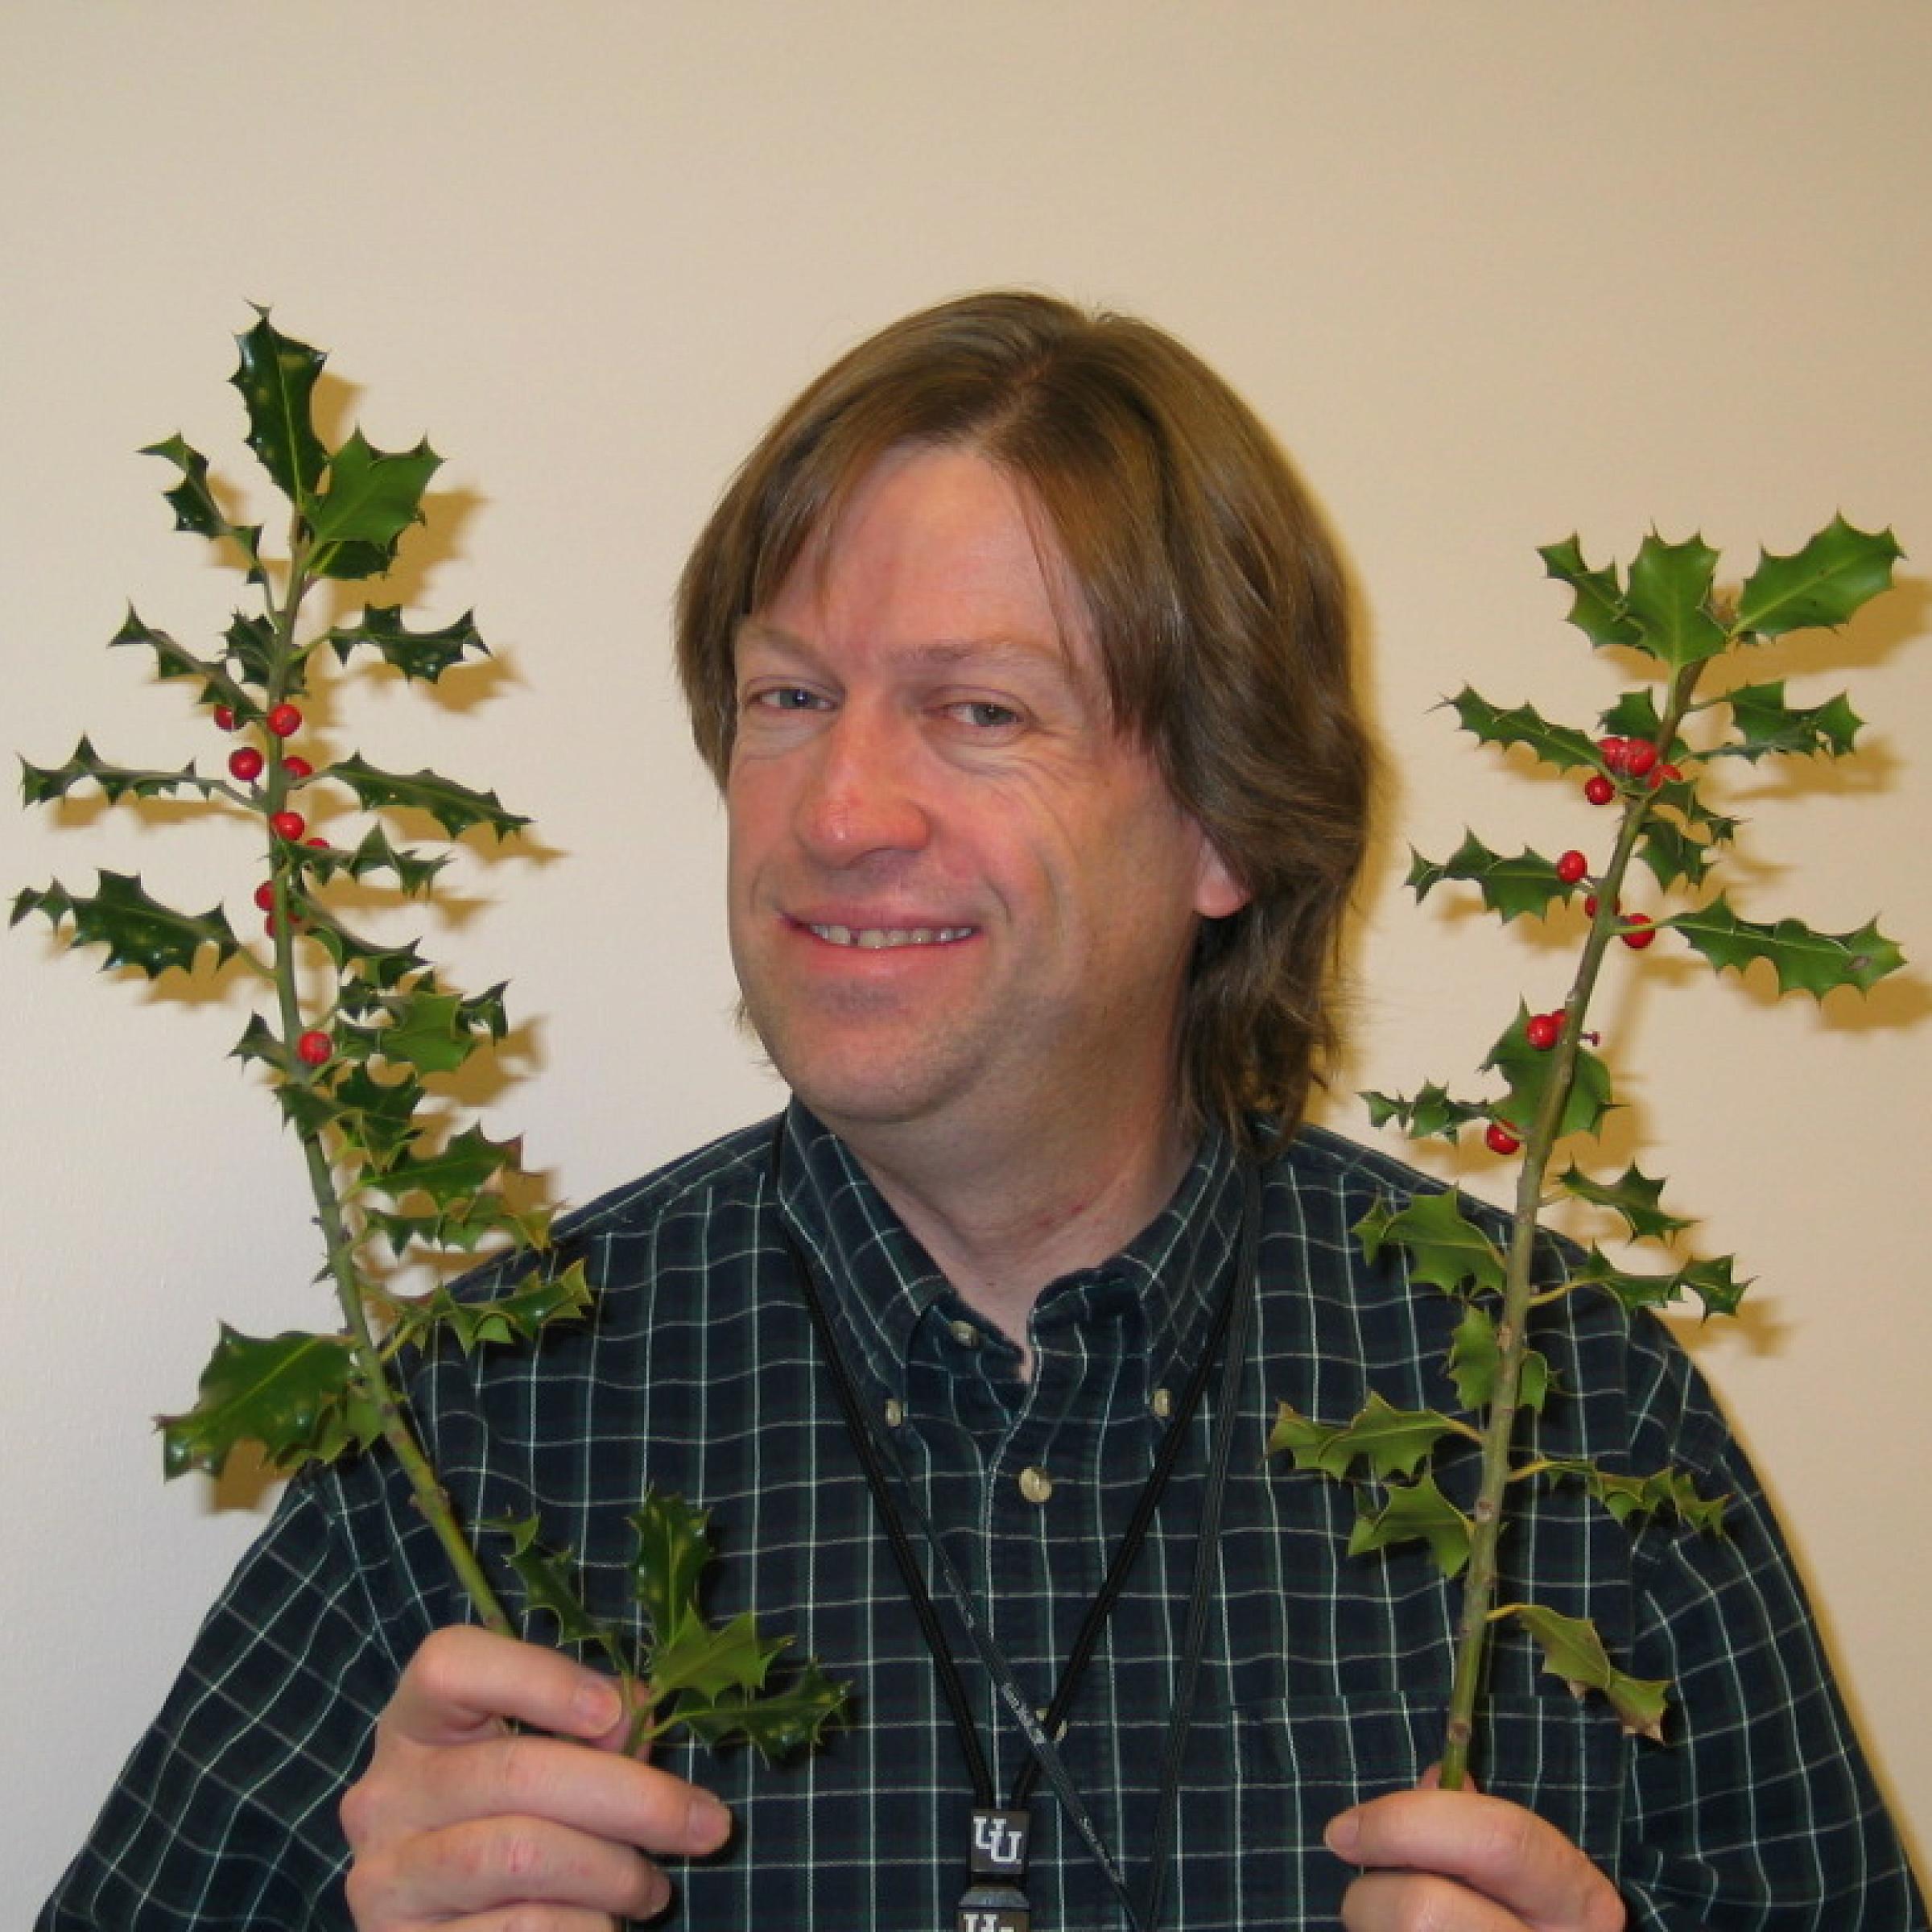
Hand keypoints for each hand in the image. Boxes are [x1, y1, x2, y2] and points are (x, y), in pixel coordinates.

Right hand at [340, 1625, 732, 1930]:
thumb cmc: (522, 1829)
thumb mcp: (549, 1766)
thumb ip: (592, 1732)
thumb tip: (637, 1712)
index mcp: (417, 1725)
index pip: (450, 1665)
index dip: (539, 1678)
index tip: (619, 1711)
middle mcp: (384, 1795)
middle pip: (515, 1771)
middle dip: (633, 1798)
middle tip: (709, 1824)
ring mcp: (385, 1877)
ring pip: (518, 1855)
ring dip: (613, 1872)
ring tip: (653, 1886)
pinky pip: (518, 1928)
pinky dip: (584, 1926)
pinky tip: (603, 1924)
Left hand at [1324, 1778, 1625, 1931]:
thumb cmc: (1514, 1923)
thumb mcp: (1521, 1880)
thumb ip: (1478, 1829)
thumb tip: (1437, 1779)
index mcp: (1580, 1905)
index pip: (1500, 1839)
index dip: (1406, 1821)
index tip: (1343, 1830)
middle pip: (1426, 1910)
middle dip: (1372, 1893)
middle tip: (1365, 1894)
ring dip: (1370, 1930)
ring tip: (1389, 1930)